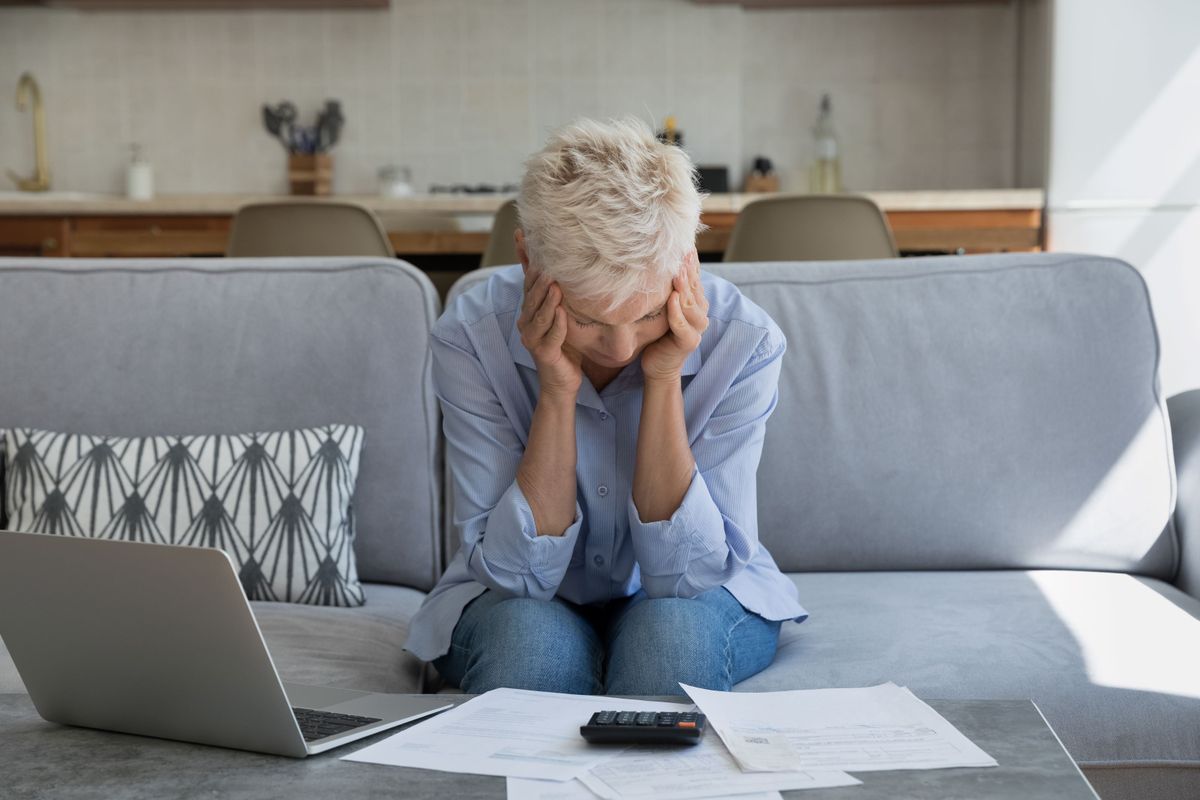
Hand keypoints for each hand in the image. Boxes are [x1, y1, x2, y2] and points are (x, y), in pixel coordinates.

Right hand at [518, 268, 582, 397]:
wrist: (562, 381)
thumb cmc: (563, 346)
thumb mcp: (561, 316)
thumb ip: (557, 295)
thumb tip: (561, 269)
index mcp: (529, 313)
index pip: (529, 286)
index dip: (533, 269)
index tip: (542, 251)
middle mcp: (526, 325)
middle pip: (531, 299)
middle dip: (540, 282)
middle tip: (550, 266)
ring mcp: (532, 340)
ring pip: (539, 317)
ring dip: (547, 301)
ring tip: (556, 286)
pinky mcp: (543, 354)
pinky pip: (551, 337)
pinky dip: (557, 325)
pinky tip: (563, 313)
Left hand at [641, 249, 708, 382]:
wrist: (657, 365)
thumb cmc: (657, 334)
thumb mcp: (662, 306)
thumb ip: (665, 288)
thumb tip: (656, 260)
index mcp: (695, 302)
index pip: (694, 277)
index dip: (690, 262)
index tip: (683, 243)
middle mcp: (700, 313)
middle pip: (694, 287)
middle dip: (687, 270)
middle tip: (681, 251)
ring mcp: (697, 328)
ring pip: (691, 304)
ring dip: (684, 287)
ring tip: (677, 271)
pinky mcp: (688, 342)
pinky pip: (682, 324)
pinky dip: (677, 311)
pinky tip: (672, 299)